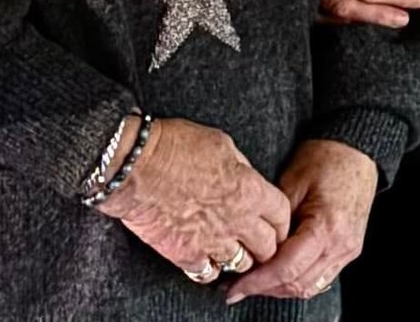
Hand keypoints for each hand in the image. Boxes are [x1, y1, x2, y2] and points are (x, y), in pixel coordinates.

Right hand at [99, 117, 290, 283]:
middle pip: (268, 246)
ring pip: (241, 264)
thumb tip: (249, 179)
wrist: (137, 167)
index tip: (278, 222)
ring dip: (242, 258)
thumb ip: (243, 168)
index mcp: (249, 190)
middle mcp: (236, 220)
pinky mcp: (185, 255)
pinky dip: (211, 269)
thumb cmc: (177, 147)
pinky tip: (209, 258)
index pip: (282, 214)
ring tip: (237, 250)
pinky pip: (208, 274)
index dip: (282, 220)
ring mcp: (211, 241)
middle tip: (263, 242)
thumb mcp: (223, 144)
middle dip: (269, 245)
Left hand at [225, 140, 378, 304]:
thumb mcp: (292, 181)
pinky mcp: (349, 248)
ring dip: (281, 288)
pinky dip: (298, 280)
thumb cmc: (326, 156)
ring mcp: (348, 249)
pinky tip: (280, 273)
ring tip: (256, 281)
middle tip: (238, 286)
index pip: (287, 268)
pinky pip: (320, 277)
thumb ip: (275, 221)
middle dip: (265, 288)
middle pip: (297, 284)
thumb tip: (256, 249)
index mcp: (327, 227)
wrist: (358, 148)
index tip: (234, 287)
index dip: (258, 281)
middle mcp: (341, 245)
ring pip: (309, 286)